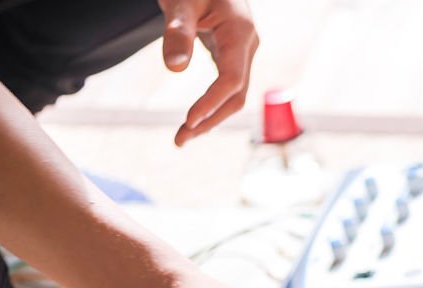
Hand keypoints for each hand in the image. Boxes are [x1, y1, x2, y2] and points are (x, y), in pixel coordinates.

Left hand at [158, 0, 258, 146]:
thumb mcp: (179, 1)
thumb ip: (177, 32)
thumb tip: (174, 68)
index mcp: (240, 32)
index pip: (231, 80)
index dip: (211, 103)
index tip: (188, 121)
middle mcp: (248, 45)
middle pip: (236, 95)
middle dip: (210, 120)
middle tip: (180, 139)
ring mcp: (243, 50)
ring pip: (234, 94)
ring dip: (211, 117)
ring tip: (183, 135)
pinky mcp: (233, 52)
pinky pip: (227, 85)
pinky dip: (211, 103)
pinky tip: (194, 117)